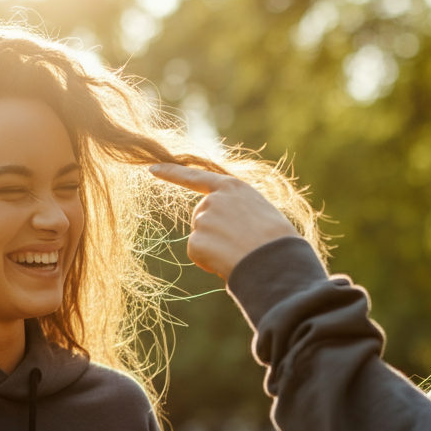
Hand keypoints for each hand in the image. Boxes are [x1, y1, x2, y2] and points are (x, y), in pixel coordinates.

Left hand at [149, 162, 299, 278]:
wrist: (276, 259)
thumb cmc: (278, 240)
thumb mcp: (260, 212)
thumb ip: (237, 210)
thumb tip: (225, 229)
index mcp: (233, 187)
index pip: (196, 176)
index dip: (173, 173)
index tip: (152, 168)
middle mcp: (214, 199)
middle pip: (200, 216)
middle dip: (212, 232)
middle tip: (239, 245)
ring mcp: (203, 218)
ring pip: (200, 237)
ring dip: (214, 249)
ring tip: (239, 253)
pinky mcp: (196, 239)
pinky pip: (197, 254)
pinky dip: (208, 262)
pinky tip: (227, 262)